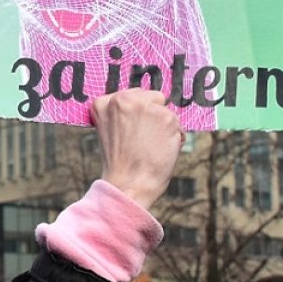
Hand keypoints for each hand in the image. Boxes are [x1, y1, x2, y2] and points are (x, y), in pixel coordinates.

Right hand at [90, 89, 181, 209]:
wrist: (128, 185)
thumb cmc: (120, 163)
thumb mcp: (109, 130)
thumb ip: (121, 113)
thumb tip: (146, 102)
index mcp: (104, 102)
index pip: (134, 96)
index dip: (136, 116)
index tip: (129, 134)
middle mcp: (124, 99)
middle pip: (153, 98)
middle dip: (152, 116)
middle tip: (140, 141)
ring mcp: (147, 107)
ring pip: (166, 112)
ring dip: (163, 128)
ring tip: (149, 147)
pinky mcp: (167, 117)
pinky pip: (178, 124)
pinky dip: (174, 138)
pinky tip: (160, 150)